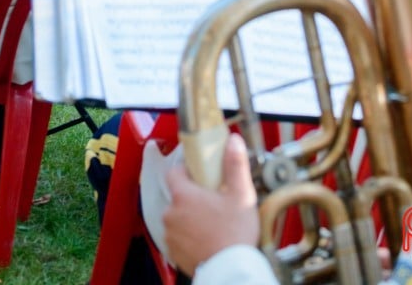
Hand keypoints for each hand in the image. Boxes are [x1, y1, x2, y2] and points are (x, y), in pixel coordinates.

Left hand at [163, 134, 258, 275]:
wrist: (230, 271)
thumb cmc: (234, 235)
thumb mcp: (241, 194)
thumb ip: (235, 164)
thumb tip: (233, 141)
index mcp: (184, 196)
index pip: (174, 172)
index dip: (186, 170)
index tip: (200, 173)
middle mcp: (171, 214)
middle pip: (178, 195)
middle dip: (193, 196)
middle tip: (213, 200)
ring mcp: (170, 235)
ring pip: (177, 217)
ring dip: (190, 216)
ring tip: (212, 221)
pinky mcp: (173, 253)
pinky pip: (178, 236)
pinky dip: (189, 235)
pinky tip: (207, 237)